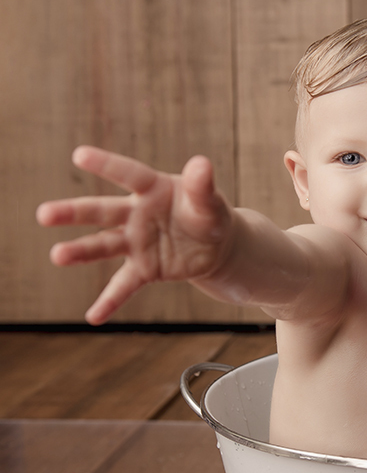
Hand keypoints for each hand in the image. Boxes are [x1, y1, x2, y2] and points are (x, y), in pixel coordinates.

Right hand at [36, 146, 233, 323]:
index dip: (106, 164)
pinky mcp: (144, 269)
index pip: (129, 175)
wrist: (215, 245)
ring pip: (104, 246)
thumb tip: (202, 164)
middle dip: (73, 213)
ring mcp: (136, 242)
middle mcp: (137, 214)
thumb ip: (202, 187)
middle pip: (102, 211)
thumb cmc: (208, 214)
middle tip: (44, 214)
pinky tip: (93, 317)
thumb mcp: (210, 201)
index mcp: (153, 189)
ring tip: (57, 256)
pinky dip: (110, 302)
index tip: (79, 154)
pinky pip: (123, 286)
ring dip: (80, 252)